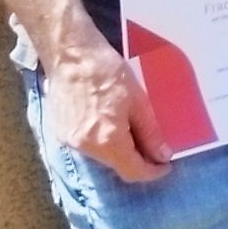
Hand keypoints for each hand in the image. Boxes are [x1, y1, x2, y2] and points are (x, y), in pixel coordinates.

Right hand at [41, 28, 167, 183]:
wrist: (70, 55)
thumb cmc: (107, 72)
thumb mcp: (138, 100)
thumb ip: (150, 132)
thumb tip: (162, 155)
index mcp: (106, 140)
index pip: (132, 171)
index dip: (152, 172)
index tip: (166, 165)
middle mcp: (85, 147)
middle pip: (116, 165)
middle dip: (137, 159)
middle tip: (155, 145)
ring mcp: (69, 140)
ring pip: (102, 156)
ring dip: (120, 150)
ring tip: (135, 130)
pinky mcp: (61, 131)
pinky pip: (88, 145)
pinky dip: (103, 141)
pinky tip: (113, 123)